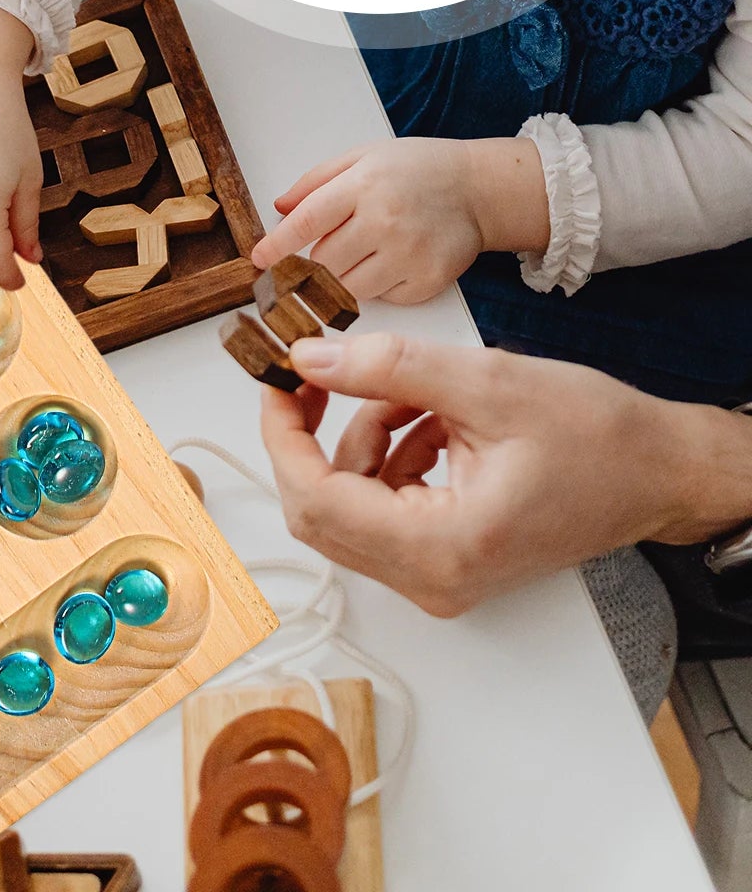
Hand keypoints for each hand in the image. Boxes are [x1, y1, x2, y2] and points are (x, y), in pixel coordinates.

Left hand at [253, 137, 549, 303]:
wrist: (477, 189)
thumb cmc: (416, 169)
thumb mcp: (362, 157)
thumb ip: (316, 182)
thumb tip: (278, 208)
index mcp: (364, 185)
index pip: (307, 222)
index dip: (278, 246)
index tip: (259, 260)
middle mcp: (386, 221)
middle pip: (324, 263)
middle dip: (307, 267)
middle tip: (305, 263)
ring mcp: (409, 255)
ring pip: (348, 288)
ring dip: (338, 280)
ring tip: (353, 257)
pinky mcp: (428, 281)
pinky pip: (382, 299)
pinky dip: (375, 288)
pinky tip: (386, 264)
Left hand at [260, 332, 751, 615]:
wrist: (662, 472)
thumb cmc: (598, 438)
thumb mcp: (484, 383)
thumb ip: (385, 368)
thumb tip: (308, 358)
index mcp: (441, 550)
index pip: (316, 501)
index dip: (282, 436)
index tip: (275, 380)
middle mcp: (433, 578)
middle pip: (323, 508)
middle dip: (311, 432)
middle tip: (316, 371)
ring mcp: (438, 573)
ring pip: (351, 498)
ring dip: (362, 433)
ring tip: (413, 389)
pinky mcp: (446, 555)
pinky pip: (383, 500)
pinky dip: (389, 449)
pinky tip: (429, 414)